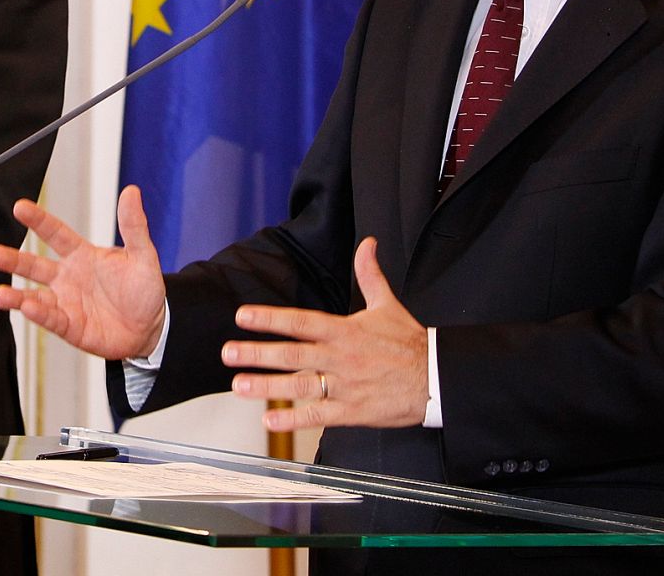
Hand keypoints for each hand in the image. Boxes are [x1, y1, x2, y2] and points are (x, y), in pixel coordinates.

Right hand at [0, 186, 167, 359]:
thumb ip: (133, 225)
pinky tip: (27, 307)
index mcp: (81, 255)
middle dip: (12, 260)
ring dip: (16, 296)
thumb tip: (131, 191)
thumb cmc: (144, 289)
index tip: (19, 207)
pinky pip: (50, 319)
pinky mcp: (69, 326)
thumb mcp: (143, 255)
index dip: (38, 220)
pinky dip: (38, 314)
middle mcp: (67, 277)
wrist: (151, 328)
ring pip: (34, 296)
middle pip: (34, 266)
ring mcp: (65, 302)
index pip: (55, 233)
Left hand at [222, 237, 428, 431]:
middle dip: (258, 353)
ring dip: (268, 386)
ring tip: (239, 385)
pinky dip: (294, 419)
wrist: (436, 379)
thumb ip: (370, 274)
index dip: (270, 318)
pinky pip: (319, 415)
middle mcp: (341, 357)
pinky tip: (270, 419)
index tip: (242, 316)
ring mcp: (345, 385)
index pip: (301, 321)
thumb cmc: (409, 343)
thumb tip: (367, 244)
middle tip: (227, 352)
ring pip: (301, 385)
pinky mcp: (353, 411)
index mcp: (345, 330)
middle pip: (293, 354)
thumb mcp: (388, 305)